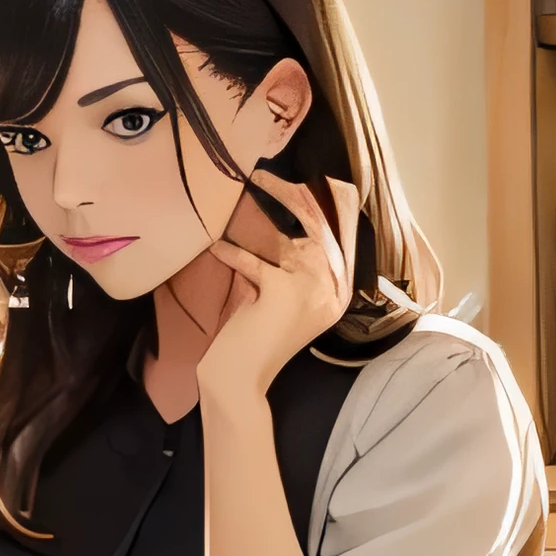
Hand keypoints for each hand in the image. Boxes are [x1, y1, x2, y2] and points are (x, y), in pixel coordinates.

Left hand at [200, 171, 361, 395]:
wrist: (239, 380)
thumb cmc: (253, 338)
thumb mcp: (278, 296)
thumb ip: (288, 265)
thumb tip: (279, 225)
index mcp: (338, 291)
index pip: (340, 235)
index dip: (326, 202)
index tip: (306, 178)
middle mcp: (335, 290)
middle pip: (321, 228)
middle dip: (294, 195)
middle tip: (262, 176)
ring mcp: (315, 292)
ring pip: (292, 238)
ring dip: (260, 214)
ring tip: (241, 195)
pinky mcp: (286, 292)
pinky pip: (257, 261)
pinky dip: (232, 253)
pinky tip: (215, 248)